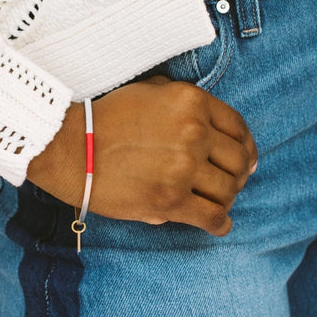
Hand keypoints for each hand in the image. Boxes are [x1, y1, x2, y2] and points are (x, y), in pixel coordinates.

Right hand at [26, 75, 257, 234]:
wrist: (70, 148)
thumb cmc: (105, 118)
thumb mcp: (149, 91)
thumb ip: (181, 101)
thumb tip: (209, 126)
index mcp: (191, 102)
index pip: (237, 128)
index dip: (246, 148)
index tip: (246, 161)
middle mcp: (194, 133)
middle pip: (237, 161)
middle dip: (237, 176)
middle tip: (230, 185)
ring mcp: (183, 168)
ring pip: (227, 191)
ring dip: (226, 200)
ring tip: (217, 204)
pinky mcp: (170, 201)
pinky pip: (211, 217)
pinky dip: (220, 223)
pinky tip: (218, 224)